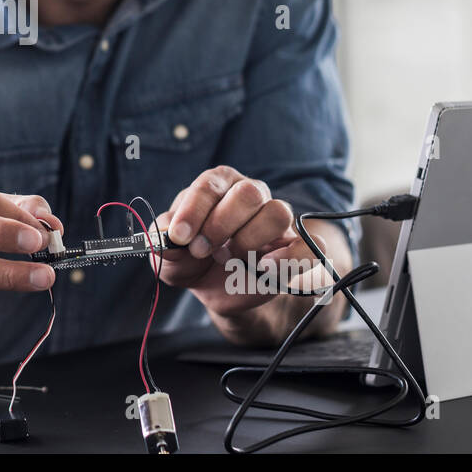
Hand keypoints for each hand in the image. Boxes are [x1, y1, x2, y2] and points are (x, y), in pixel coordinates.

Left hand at [156, 166, 334, 319]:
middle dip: (220, 224)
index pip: (211, 183)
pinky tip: (261, 269)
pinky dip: (287, 258)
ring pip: (278, 212)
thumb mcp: (166, 254)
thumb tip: (169, 240)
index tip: (179, 236)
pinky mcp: (293, 249)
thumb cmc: (189, 259)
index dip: (194, 210)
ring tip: (229, 257)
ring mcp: (275, 220)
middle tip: (201, 250)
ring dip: (249, 239)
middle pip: (248, 193)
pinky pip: (308, 245)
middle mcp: (251, 194)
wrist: (213, 288)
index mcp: (218, 184)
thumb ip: (162, 243)